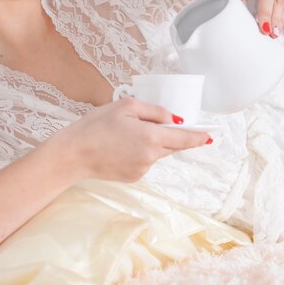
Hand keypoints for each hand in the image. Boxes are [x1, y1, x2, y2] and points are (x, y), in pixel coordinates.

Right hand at [52, 97, 211, 183]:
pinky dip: (140, 152)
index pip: (184, 138)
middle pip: (172, 145)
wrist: (73, 154)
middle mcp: (151, 157)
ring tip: (125, 134)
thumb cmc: (96, 126)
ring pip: (158, 153)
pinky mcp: (134, 177)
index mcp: (151, 137)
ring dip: (151, 143)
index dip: (198, 136)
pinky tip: (120, 147)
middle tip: (155, 125)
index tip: (210, 135)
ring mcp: (143, 170)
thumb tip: (172, 119)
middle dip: (170, 135)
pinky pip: (146, 162)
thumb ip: (154, 111)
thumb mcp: (126, 107)